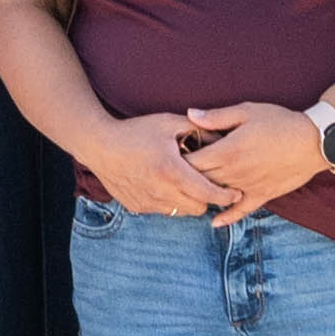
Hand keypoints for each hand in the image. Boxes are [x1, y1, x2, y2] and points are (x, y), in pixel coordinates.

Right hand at [82, 117, 231, 218]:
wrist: (99, 145)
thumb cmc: (136, 131)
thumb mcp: (169, 123)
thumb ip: (198, 130)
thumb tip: (223, 137)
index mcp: (172, 171)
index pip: (208, 194)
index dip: (226, 196)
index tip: (235, 194)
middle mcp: (161, 191)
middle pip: (198, 208)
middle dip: (206, 199)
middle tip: (207, 185)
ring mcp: (147, 202)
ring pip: (180, 212)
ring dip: (187, 201)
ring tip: (183, 183)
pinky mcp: (137, 207)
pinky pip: (162, 211)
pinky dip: (168, 202)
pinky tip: (162, 184)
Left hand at [176, 102, 326, 221]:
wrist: (314, 141)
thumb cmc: (280, 122)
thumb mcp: (246, 111)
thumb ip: (216, 117)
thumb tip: (189, 115)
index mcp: (227, 151)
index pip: (192, 162)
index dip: (178, 160)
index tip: (171, 155)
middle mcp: (234, 172)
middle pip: (200, 180)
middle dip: (186, 178)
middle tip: (175, 174)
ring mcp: (247, 187)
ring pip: (216, 196)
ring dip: (203, 194)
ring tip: (190, 190)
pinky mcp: (262, 195)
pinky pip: (241, 211)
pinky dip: (227, 217)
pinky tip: (215, 222)